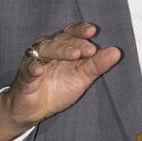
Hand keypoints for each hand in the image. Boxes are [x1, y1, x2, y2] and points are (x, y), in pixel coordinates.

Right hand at [0, 22, 121, 140]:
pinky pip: (28, 69)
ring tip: (74, 55)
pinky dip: (33, 68)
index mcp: (62, 47)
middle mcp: (47, 49)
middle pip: (60, 39)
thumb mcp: (82, 78)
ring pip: (45, 49)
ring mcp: (34, 61)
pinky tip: (40, 69)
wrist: (35, 110)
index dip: (81, 30)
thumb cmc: (58, 88)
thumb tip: (116, 52)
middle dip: (75, 43)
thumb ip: (97, 65)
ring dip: (59, 50)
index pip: (71, 33)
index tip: (93, 31)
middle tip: (89, 50)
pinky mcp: (25, 77)